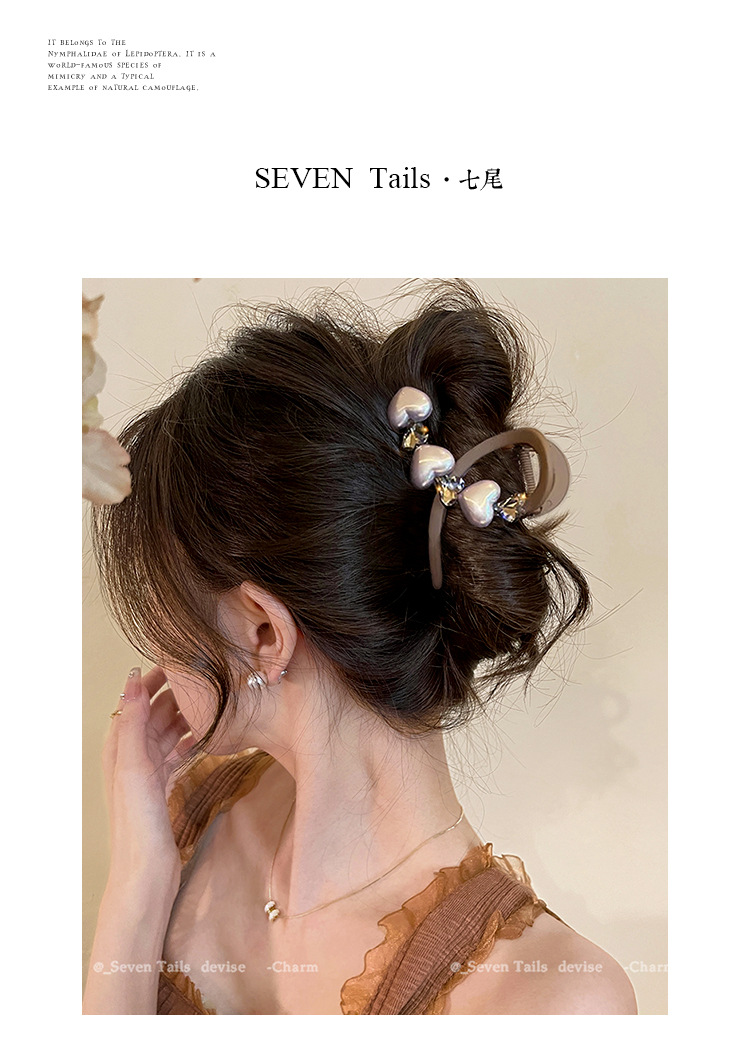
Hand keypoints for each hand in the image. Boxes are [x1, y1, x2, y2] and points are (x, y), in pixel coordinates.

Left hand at [102, 666, 195, 894]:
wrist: (147, 872)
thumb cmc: (137, 824)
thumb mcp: (134, 766)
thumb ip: (132, 723)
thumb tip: (132, 681)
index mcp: (120, 747)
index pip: (135, 700)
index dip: (154, 679)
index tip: (179, 660)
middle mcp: (131, 757)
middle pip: (154, 714)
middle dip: (175, 694)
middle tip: (204, 678)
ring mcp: (147, 773)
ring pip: (167, 733)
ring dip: (185, 716)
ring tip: (210, 703)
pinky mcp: (162, 788)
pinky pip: (176, 754)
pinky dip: (189, 742)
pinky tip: (206, 738)